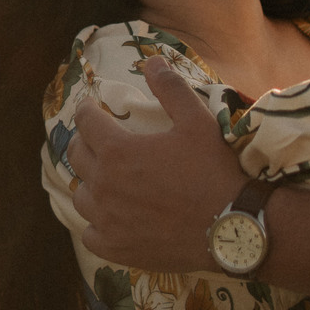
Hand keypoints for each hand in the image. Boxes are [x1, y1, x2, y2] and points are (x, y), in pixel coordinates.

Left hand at [69, 58, 242, 266]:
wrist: (232, 227)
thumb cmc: (214, 171)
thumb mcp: (197, 121)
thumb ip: (170, 88)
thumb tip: (150, 60)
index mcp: (117, 151)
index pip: (85, 122)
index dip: (87, 110)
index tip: (92, 107)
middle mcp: (104, 186)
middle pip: (76, 156)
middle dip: (84, 141)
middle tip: (96, 138)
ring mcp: (107, 221)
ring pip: (80, 196)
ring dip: (88, 181)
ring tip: (103, 177)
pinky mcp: (117, 248)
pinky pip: (90, 233)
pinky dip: (95, 223)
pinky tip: (108, 217)